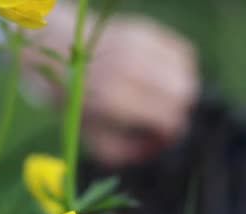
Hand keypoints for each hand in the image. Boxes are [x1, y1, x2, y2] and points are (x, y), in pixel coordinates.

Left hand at [22, 2, 198, 166]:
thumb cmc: (76, 100)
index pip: (168, 118)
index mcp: (114, 98)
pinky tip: (164, 77)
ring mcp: (139, 45)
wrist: (57, 52)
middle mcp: (129, 68)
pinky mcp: (146, 30)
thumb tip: (157, 149)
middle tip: (165, 118)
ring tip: (164, 97)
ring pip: (187, 72)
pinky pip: (183, 53)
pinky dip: (180, 68)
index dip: (171, 133)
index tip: (163, 136)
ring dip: (182, 90)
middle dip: (179, 112)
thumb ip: (126, 152)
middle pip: (184, 94)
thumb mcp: (92, 137)